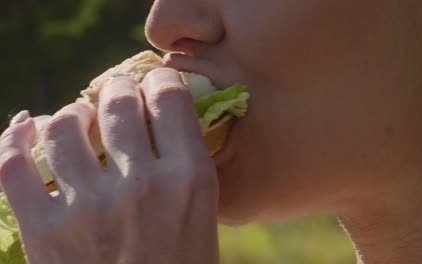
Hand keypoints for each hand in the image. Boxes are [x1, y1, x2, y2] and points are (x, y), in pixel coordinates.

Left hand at [0, 68, 218, 263]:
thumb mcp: (202, 216)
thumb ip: (186, 165)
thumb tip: (164, 120)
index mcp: (189, 179)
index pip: (170, 98)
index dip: (160, 81)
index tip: (153, 83)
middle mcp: (142, 184)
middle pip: (119, 102)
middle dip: (118, 88)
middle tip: (116, 91)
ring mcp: (90, 207)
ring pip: (65, 124)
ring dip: (71, 112)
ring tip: (77, 117)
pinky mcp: (46, 231)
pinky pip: (14, 165)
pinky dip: (14, 138)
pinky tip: (24, 129)